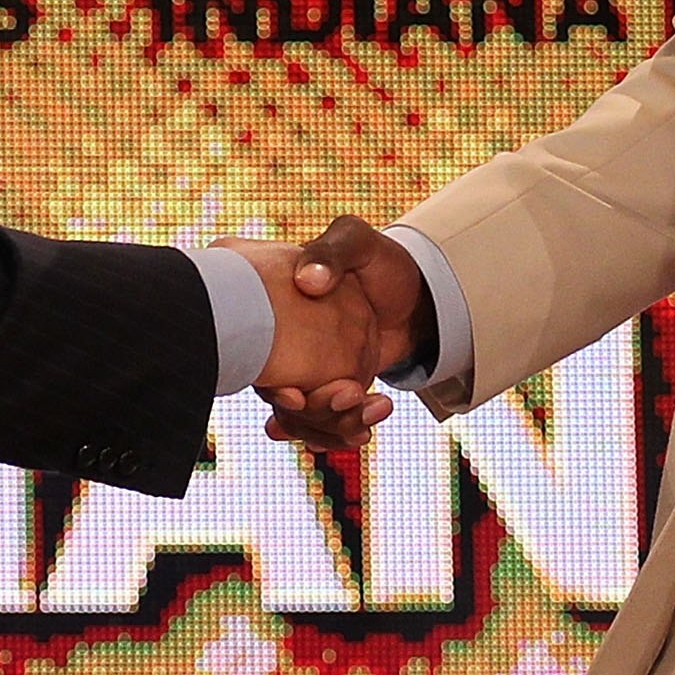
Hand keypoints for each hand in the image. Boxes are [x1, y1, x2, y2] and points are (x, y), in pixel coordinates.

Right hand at [215, 236, 394, 430]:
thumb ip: (332, 253)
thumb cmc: (382, 262)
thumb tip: (308, 281)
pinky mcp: (333, 387)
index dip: (269, 383)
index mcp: (277, 312)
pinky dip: (340, 432)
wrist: (417, 293)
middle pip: (281, 398)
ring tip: (374, 409)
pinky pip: (325, 423)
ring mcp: (310, 370)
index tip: (293, 394)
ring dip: (331, 426)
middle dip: (309, 412)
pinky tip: (363, 432)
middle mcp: (286, 346)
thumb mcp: (356, 242)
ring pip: (304, 418)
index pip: (257, 357)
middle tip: (350, 395)